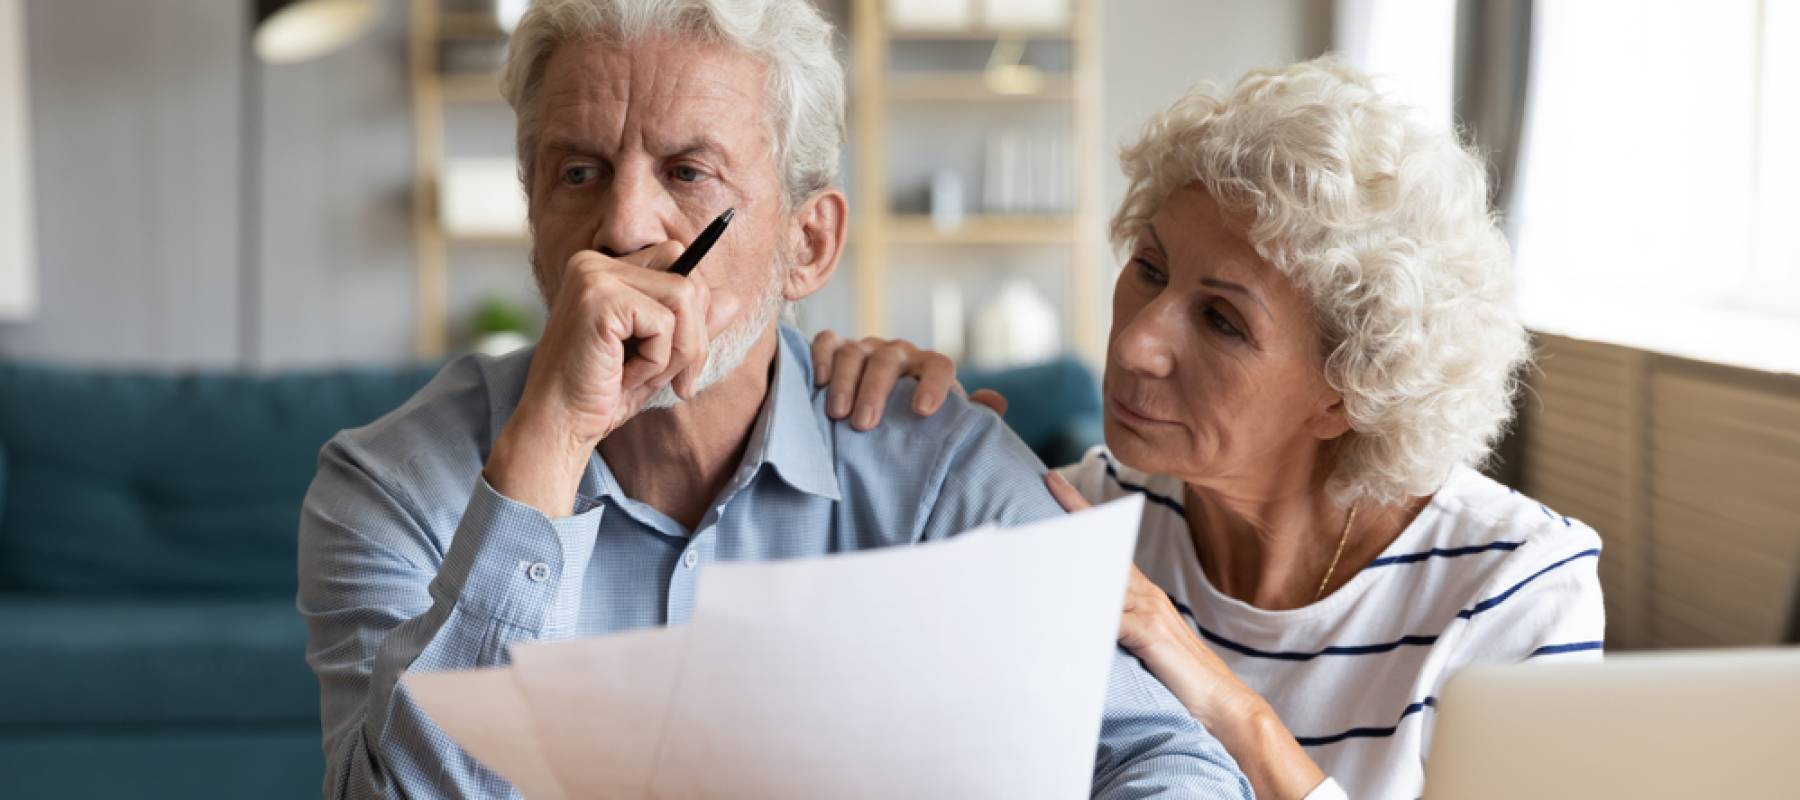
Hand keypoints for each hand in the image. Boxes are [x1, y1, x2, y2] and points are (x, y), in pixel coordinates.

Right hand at [485, 245, 739, 517]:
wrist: (557, 427)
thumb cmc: (602, 394)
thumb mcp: (659, 356)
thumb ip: (691, 326)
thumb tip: (732, 298)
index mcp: (604, 268)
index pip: (679, 262)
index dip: (693, 313)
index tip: (681, 363)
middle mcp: (594, 263)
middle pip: (688, 278)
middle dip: (696, 336)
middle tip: (677, 380)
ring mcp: (594, 276)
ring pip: (685, 297)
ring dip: (679, 351)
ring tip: (645, 377)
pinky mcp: (599, 298)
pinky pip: (665, 323)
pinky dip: (657, 360)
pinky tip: (625, 376)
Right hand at [808, 330, 1006, 430]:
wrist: (881, 410)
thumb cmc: (914, 419)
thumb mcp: (944, 420)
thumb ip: (970, 414)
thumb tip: (996, 403)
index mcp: (928, 366)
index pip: (938, 364)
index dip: (934, 384)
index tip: (923, 412)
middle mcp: (897, 352)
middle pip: (888, 359)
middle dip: (875, 391)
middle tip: (865, 424)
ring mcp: (865, 348)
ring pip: (853, 352)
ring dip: (844, 382)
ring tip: (838, 414)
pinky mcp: (835, 348)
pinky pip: (826, 342)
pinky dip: (820, 357)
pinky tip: (817, 383)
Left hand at [1043, 472, 1327, 798]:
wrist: (1222, 703)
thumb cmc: (1179, 677)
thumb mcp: (1140, 642)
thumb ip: (1113, 623)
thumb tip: (1076, 613)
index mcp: (1141, 592)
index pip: (1104, 543)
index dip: (1078, 509)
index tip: (1051, 479)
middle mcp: (1143, 592)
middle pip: (1100, 546)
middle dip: (1072, 517)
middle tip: (1044, 481)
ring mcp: (1146, 608)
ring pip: (1101, 574)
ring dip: (1071, 559)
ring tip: (1036, 536)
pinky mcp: (1146, 631)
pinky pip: (1108, 613)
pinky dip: (1087, 605)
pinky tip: (1063, 598)